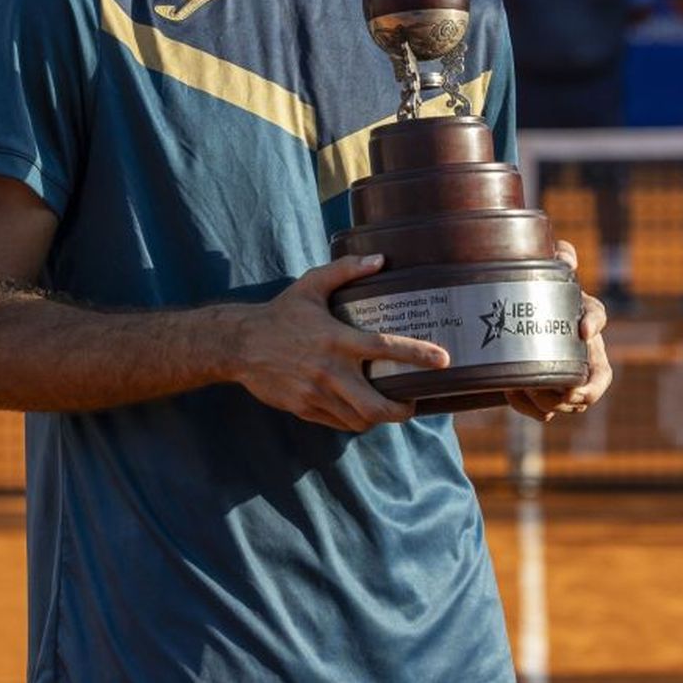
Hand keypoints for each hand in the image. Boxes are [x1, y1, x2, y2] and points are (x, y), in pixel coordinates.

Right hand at [228, 255, 449, 432]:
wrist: (239, 344)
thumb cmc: (281, 312)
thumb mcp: (311, 285)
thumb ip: (346, 270)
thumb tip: (380, 259)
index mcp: (337, 338)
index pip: (386, 347)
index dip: (418, 355)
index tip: (443, 361)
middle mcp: (330, 370)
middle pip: (375, 405)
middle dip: (401, 411)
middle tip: (413, 402)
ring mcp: (316, 394)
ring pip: (359, 420)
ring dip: (379, 418)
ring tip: (390, 408)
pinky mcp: (304, 408)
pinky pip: (338, 423)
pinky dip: (355, 421)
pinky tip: (360, 411)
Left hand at [505, 239, 611, 422]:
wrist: (515, 321)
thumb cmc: (538, 295)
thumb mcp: (548, 275)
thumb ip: (560, 257)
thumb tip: (565, 253)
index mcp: (583, 317)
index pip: (598, 316)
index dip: (595, 324)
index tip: (584, 329)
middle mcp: (583, 352)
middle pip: (593, 383)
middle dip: (576, 390)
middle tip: (554, 384)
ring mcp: (569, 378)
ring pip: (570, 403)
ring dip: (549, 401)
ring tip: (523, 386)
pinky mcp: (549, 395)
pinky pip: (546, 411)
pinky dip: (530, 408)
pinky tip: (512, 394)